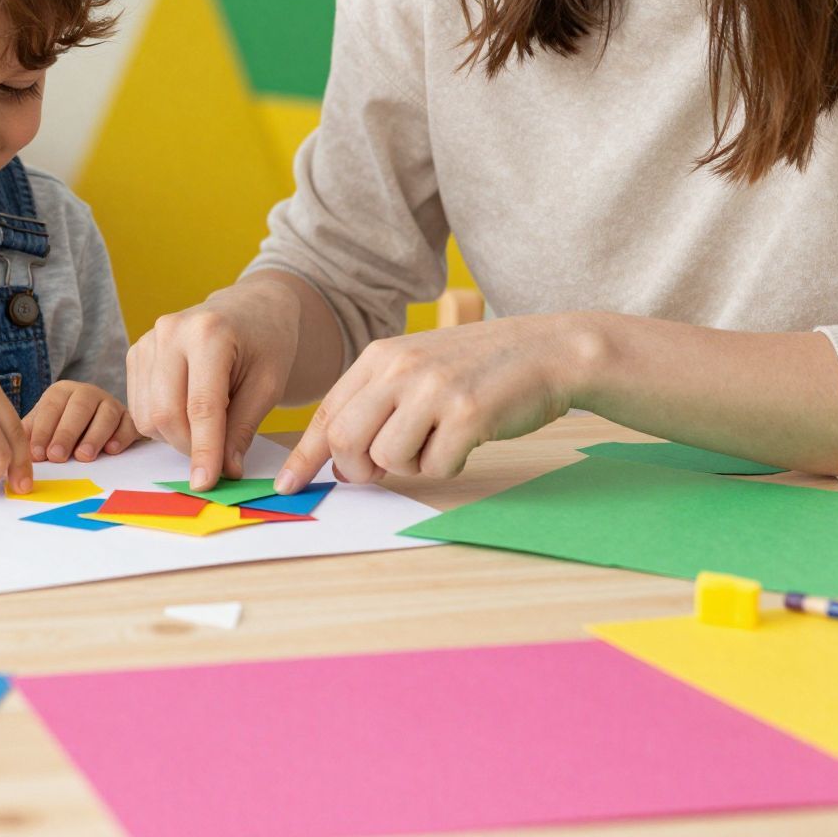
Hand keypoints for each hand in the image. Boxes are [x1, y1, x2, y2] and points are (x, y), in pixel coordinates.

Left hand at [23, 380, 132, 463]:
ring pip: (106, 414)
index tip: (37, 454)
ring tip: (84, 456)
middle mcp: (87, 393)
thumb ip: (29, 435)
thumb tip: (13, 451)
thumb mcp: (43, 426)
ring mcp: (110, 404)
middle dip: (66, 433)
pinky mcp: (129, 418)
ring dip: (94, 436)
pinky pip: (129, 424)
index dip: (44, 430)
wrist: (95, 424)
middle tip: (57, 456)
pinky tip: (112, 450)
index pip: (52, 407)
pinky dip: (122, 436)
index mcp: (62, 391)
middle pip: (79, 408)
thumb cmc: (62, 428)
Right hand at [128, 280, 302, 490]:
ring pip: (147, 415)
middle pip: (165, 413)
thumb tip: (224, 470)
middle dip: (188, 447)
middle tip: (216, 456)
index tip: (206, 482)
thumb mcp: (269, 384)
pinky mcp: (137, 352)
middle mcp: (170, 332)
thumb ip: (242, 428)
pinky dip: (162, 423)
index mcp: (209, 333)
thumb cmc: (266, 343)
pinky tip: (187, 410)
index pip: (201, 406)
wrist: (249, 307)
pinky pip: (139, 406)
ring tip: (207, 424)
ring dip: (175, 437)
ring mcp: (148, 340)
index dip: (204, 450)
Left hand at [278, 315, 590, 491]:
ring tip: (440, 439)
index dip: (305, 454)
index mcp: (382, 355)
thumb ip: (378, 404)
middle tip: (385, 468)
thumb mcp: (419, 368)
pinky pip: (435, 467)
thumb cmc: (480, 367)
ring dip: (411, 465)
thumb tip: (342, 463)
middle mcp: (401, 369)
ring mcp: (434, 390)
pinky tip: (468, 438)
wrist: (548, 351)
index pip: (327, 412)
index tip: (289, 485)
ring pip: (388, 458)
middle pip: (345, 440)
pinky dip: (448, 465)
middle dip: (358, 468)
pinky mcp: (468, 415)